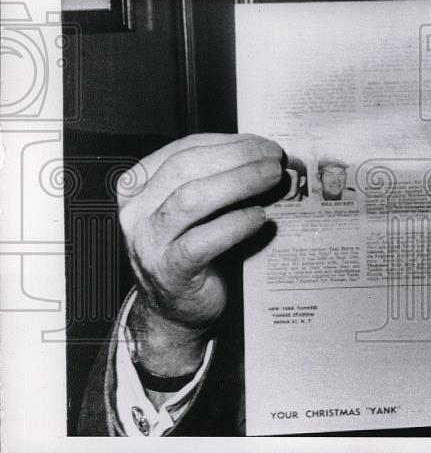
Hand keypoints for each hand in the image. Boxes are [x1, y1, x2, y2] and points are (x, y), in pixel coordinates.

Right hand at [117, 133, 283, 377]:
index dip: (227, 143)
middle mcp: (137, 212)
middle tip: (273, 158)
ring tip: (271, 178)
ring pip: (192, 199)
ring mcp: (149, 242)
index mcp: (139, 187)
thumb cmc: (190, 250)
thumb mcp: (193, 209)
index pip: (183, 150)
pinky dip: (235, 223)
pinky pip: (203, 241)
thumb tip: (263, 154)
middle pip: (187, 168)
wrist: (175, 310)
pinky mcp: (169, 270)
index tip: (261, 143)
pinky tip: (259, 217)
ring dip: (239, 182)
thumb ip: (214, 179)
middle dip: (237, 157)